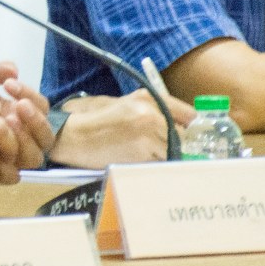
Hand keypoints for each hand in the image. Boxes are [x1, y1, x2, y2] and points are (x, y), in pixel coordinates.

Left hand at [0, 62, 53, 171]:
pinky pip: (12, 174)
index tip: (9, 84)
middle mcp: (24, 138)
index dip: (31, 96)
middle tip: (17, 105)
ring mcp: (13, 157)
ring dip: (25, 139)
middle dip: (35, 120)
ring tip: (6, 121)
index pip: (42, 107)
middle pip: (46, 137)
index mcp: (23, 114)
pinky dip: (6, 162)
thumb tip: (13, 68)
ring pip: (34, 157)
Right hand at [48, 90, 184, 167]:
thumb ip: (148, 110)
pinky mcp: (141, 155)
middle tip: (170, 153)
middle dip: (181, 147)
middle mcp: (153, 114)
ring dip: (166, 159)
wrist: (68, 135)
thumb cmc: (89, 119)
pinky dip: (153, 168)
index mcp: (148, 97)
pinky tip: (138, 164)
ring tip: (148, 159)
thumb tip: (175, 126)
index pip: (189, 115)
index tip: (196, 138)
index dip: (194, 129)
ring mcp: (149, 135)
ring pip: (174, 153)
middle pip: (186, 137)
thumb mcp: (121, 103)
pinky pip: (159, 165)